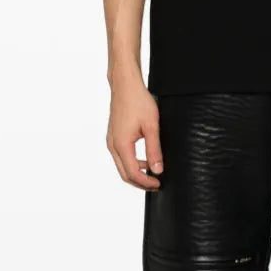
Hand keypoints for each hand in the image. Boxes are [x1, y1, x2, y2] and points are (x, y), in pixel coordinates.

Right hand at [107, 73, 162, 190]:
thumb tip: (158, 170)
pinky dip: (132, 164)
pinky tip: (145, 161)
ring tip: (153, 174)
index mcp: (121, 144)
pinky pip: (121, 157)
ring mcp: (111, 141)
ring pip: (122, 166)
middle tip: (156, 185)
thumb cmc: (138, 101)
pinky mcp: (113, 137)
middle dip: (140, 182)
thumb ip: (154, 150)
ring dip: (136, 174)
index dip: (146, 182)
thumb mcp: (151, 126)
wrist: (125, 85)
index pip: (133, 173)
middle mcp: (113, 145)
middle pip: (125, 174)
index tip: (159, 184)